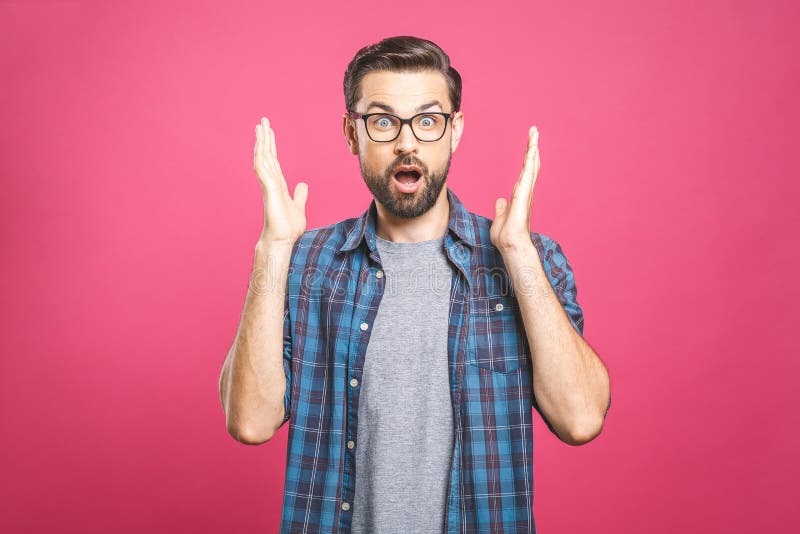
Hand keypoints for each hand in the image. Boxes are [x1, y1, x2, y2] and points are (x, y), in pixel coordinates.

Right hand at [253, 117, 307, 245]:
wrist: (283, 240)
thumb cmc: (288, 227)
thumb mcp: (298, 206)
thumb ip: (299, 195)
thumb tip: (302, 184)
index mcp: (278, 184)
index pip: (273, 160)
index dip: (271, 145)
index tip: (268, 131)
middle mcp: (271, 182)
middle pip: (267, 155)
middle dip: (265, 138)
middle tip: (262, 121)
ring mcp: (268, 185)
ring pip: (263, 159)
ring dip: (262, 143)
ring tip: (260, 127)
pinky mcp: (269, 190)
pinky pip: (262, 170)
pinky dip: (261, 158)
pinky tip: (259, 147)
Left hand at [490, 126, 540, 252]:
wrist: (510, 245)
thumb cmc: (506, 236)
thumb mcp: (500, 218)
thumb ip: (501, 208)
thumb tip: (500, 201)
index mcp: (519, 195)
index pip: (524, 173)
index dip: (527, 158)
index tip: (529, 145)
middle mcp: (525, 192)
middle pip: (530, 165)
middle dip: (532, 148)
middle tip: (534, 132)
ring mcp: (525, 192)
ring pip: (531, 165)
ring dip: (532, 149)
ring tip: (534, 133)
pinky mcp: (523, 194)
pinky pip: (527, 173)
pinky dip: (530, 160)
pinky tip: (532, 149)